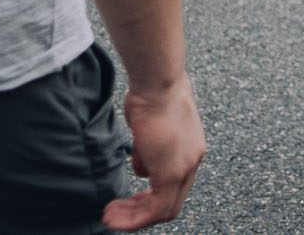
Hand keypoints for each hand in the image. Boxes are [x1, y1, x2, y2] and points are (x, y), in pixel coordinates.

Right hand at [103, 76, 204, 229]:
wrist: (158, 85)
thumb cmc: (151, 96)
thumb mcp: (148, 129)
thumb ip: (147, 153)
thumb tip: (142, 170)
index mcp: (190, 149)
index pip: (174, 185)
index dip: (149, 198)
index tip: (128, 200)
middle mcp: (193, 160)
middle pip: (170, 201)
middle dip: (139, 212)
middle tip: (115, 213)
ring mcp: (185, 167)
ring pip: (163, 209)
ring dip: (134, 217)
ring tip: (110, 218)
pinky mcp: (173, 172)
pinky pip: (156, 209)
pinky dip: (134, 218)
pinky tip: (114, 215)